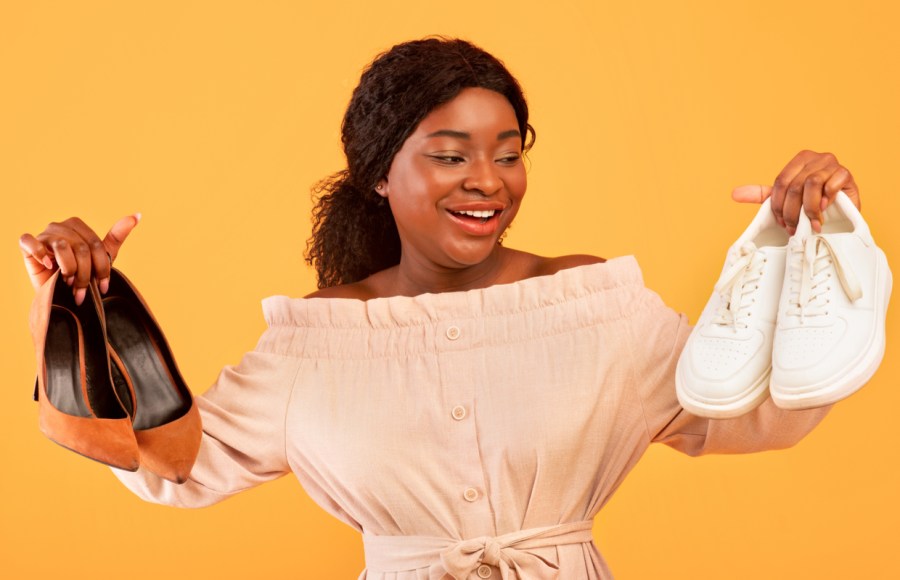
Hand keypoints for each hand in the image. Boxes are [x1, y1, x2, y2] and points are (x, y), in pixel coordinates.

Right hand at [19, 214, 140, 303]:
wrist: (57, 294)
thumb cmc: (80, 272)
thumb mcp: (102, 256)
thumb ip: (116, 236)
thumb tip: (137, 215)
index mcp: (77, 225)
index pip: (96, 245)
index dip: (102, 268)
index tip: (103, 287)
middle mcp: (59, 226)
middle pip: (81, 248)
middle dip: (85, 273)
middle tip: (81, 289)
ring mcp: (43, 235)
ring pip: (62, 247)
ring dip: (68, 270)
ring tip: (66, 282)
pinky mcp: (26, 245)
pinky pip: (29, 241)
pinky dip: (39, 254)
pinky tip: (48, 266)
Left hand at [731, 150, 859, 233]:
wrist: (842, 212)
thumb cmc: (811, 202)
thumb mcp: (785, 199)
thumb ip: (762, 195)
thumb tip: (734, 194)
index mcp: (800, 160)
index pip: (780, 182)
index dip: (778, 205)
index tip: (781, 223)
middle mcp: (816, 157)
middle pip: (794, 185)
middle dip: (792, 211)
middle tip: (794, 228)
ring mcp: (832, 164)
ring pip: (812, 184)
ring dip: (809, 208)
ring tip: (812, 223)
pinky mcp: (846, 174)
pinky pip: (832, 184)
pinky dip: (826, 199)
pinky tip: (826, 209)